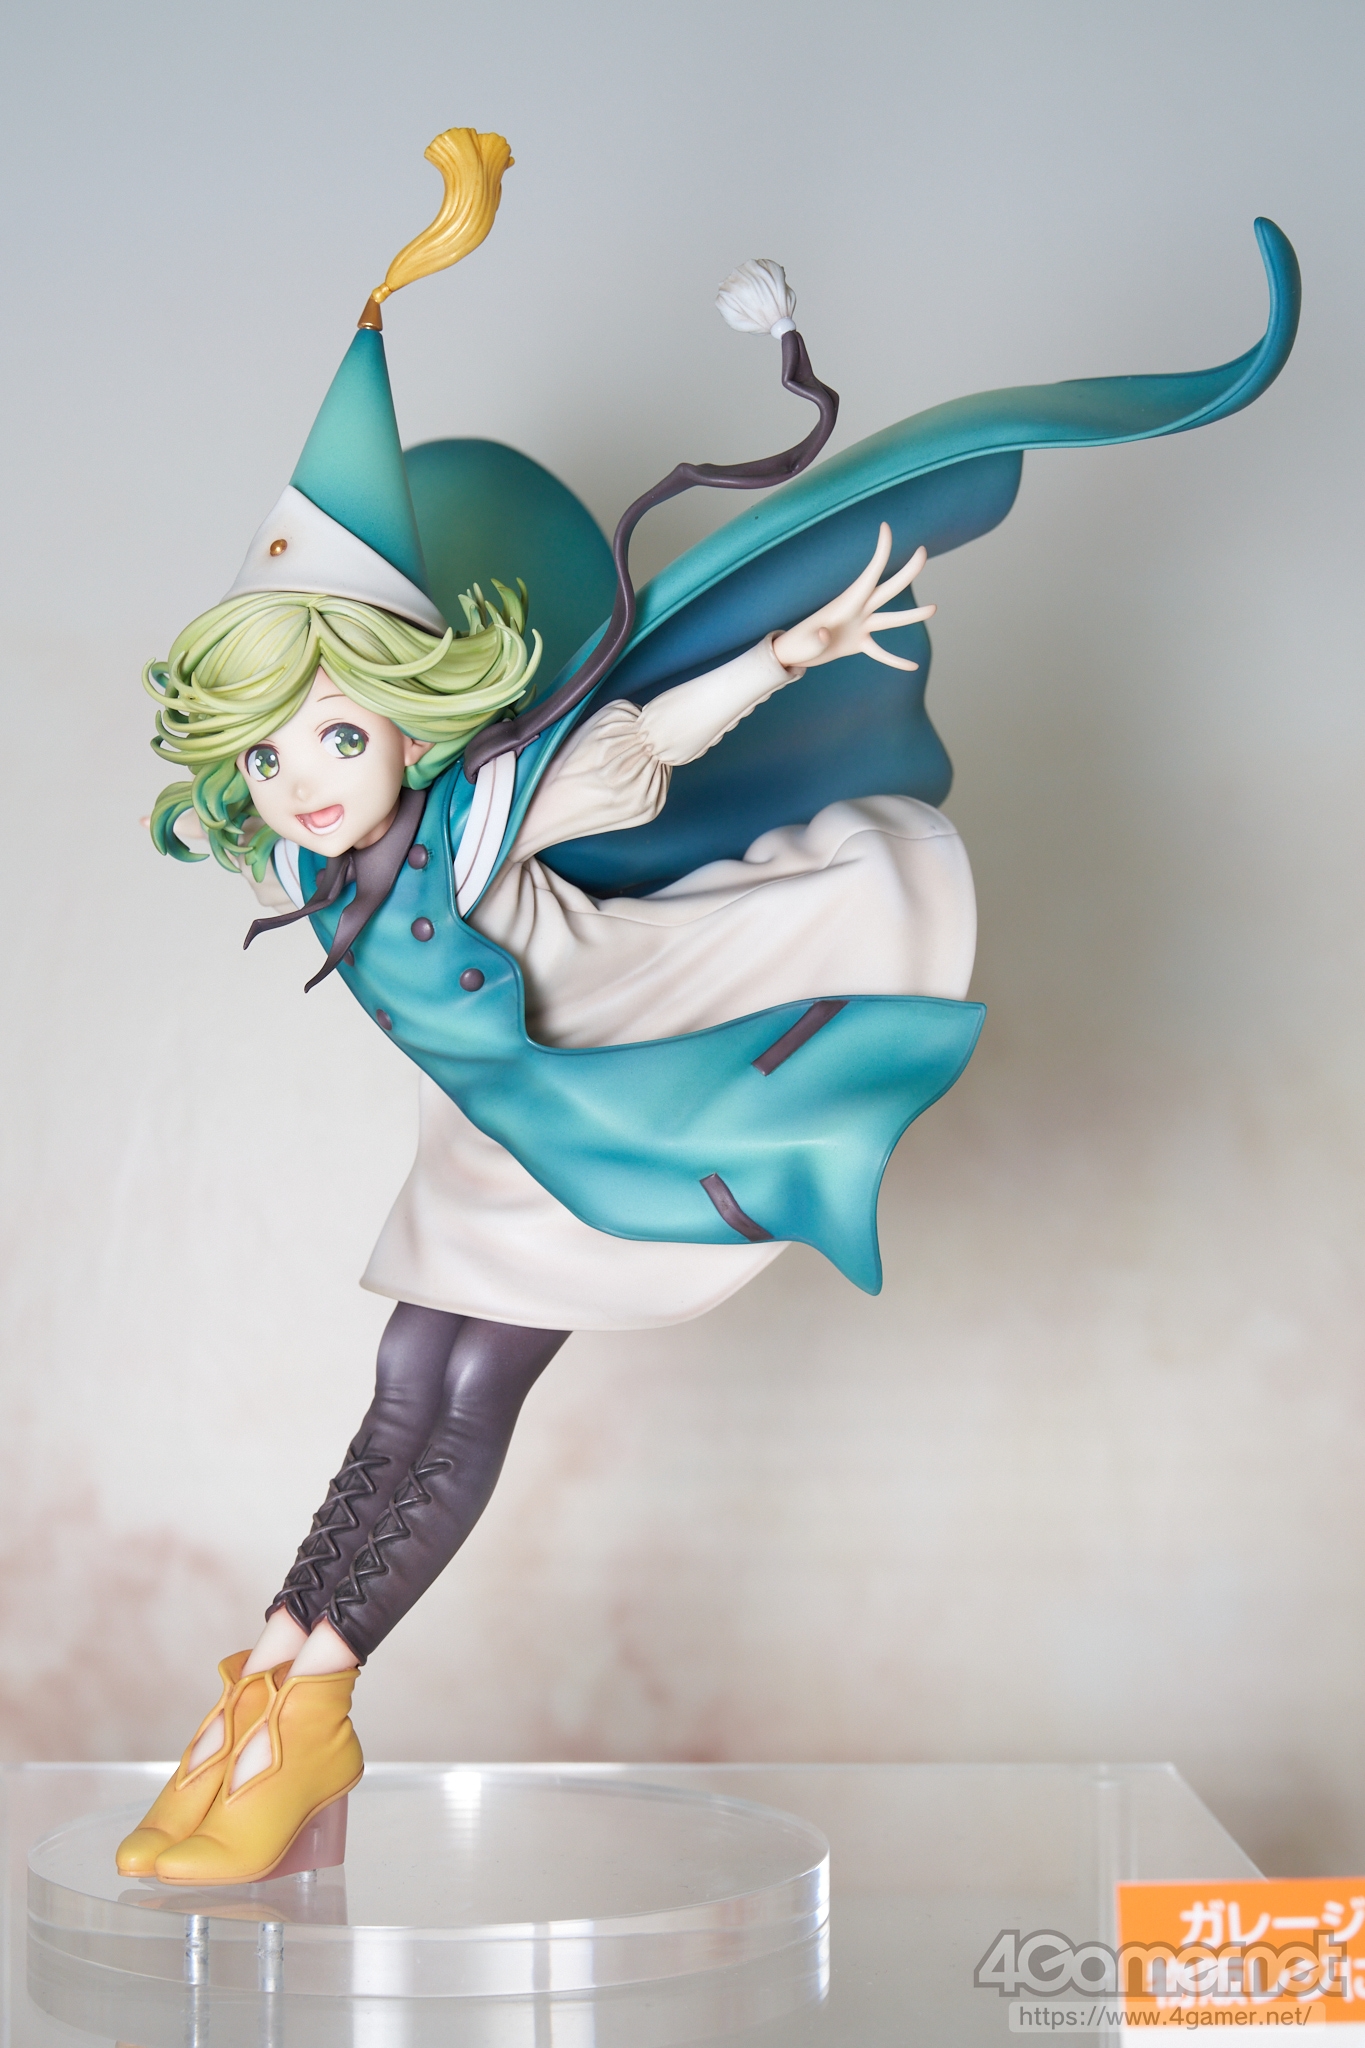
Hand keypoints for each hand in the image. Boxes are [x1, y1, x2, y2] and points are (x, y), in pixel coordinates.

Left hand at [772, 524, 934, 671]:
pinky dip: (896, 660)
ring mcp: (861, 627)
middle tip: (922, 552)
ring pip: (892, 620)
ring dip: (913, 615)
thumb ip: (817, 637)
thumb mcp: (805, 640)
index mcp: (847, 602)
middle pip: (888, 589)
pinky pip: (881, 652)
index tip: (886, 528)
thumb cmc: (798, 643)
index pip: (870, 573)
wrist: (794, 653)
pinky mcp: (859, 644)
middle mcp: (859, 611)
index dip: (880, 552)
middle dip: (907, 572)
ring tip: (934, 608)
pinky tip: (912, 666)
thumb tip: (826, 634)